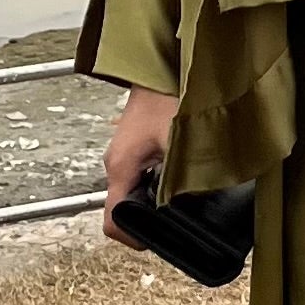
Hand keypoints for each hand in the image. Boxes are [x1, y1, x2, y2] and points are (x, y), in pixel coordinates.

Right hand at [102, 85, 178, 244]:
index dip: (134, 238)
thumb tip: (192, 201)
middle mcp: (118, 166)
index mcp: (121, 168)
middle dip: (153, 221)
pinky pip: (146, 178)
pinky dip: (163, 185)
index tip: (158, 240)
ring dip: (160, 202)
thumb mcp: (178, 139)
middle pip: (126, 211)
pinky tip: (185, 176)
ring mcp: (127, 158)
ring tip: (189, 199)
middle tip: (183, 220)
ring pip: (137, 194)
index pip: (112, 222)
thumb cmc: (165, 95)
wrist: (160, 64)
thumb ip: (182, 173)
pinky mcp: (139, 149)